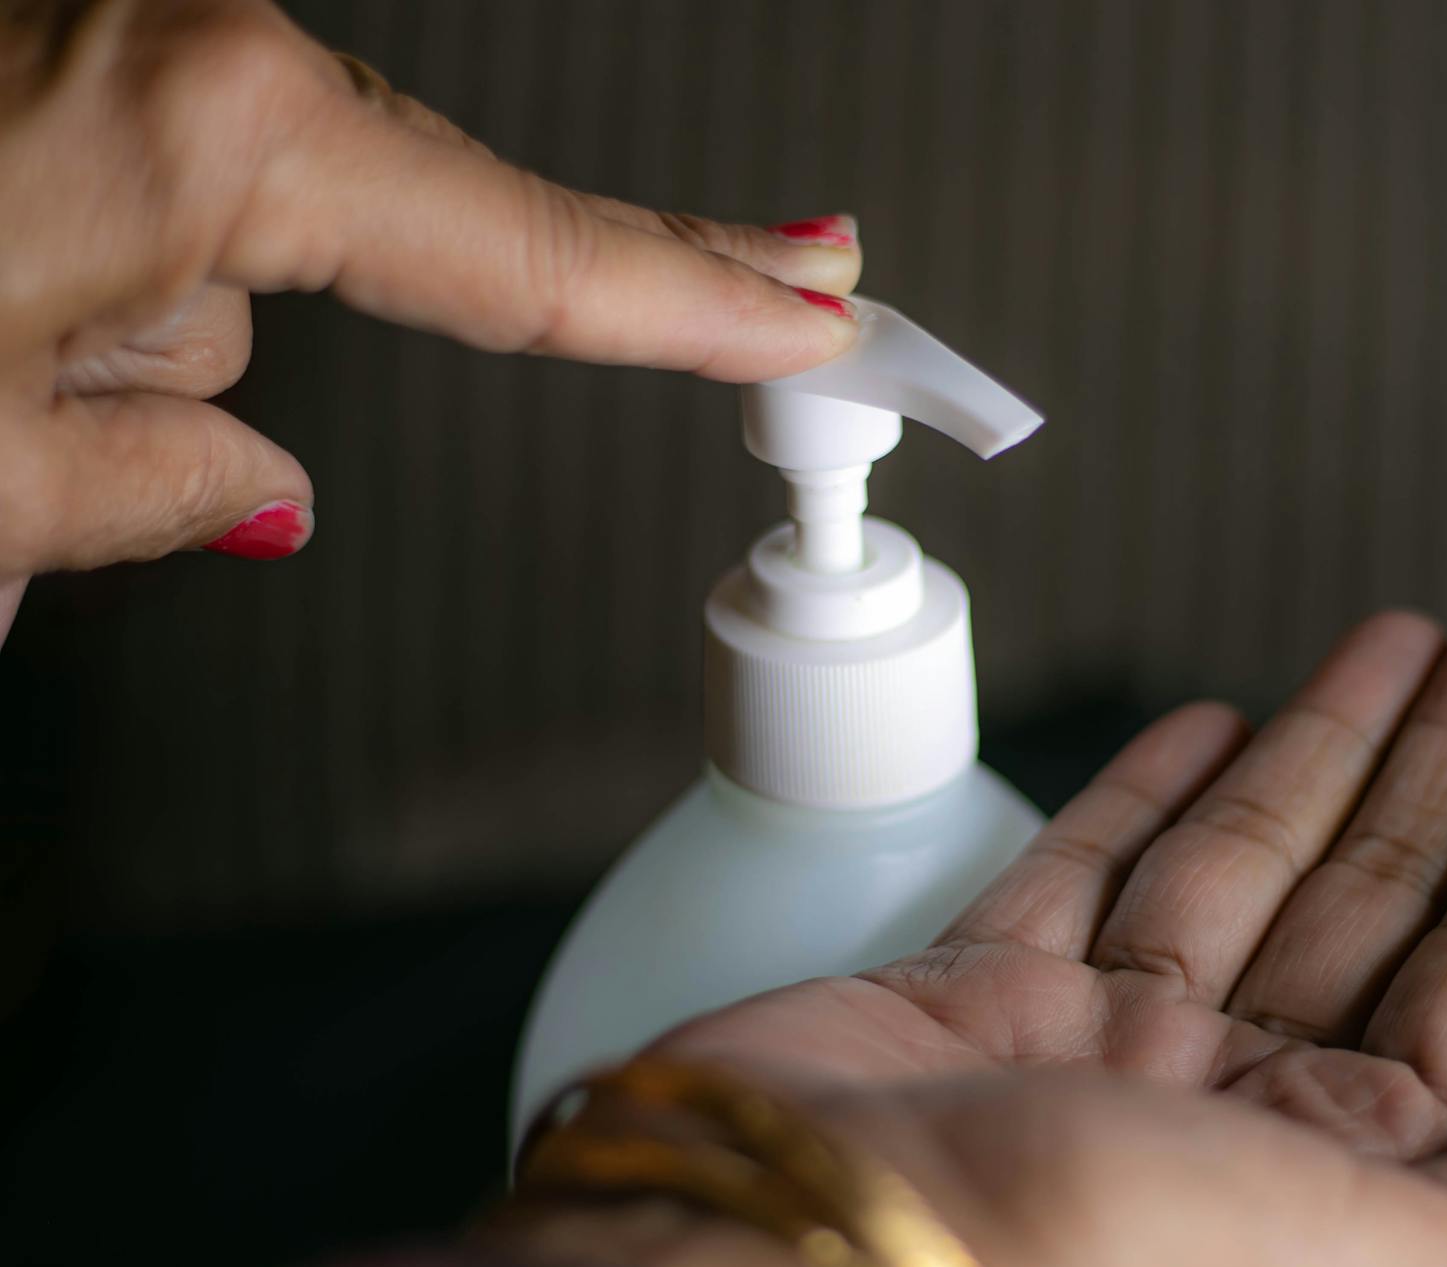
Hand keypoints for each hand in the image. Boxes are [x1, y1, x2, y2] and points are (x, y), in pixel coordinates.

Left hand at [0, 0, 861, 634]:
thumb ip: (160, 490)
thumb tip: (248, 489)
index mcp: (212, 133)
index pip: (537, 256)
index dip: (699, 305)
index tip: (814, 318)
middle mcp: (181, 44)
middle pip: (410, 229)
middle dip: (457, 321)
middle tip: (772, 284)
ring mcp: (118, 26)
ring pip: (230, 233)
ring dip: (151, 330)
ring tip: (5, 381)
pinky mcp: (55, 34)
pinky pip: (141, 175)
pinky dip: (87, 268)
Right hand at [635, 613, 1446, 1266]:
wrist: (795, 1250)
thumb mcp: (1359, 1256)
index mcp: (1333, 1187)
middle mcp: (1224, 1120)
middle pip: (1369, 908)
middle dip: (1443, 772)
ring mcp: (1098, 1052)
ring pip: (1238, 865)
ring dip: (1320, 750)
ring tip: (1392, 646)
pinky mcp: (975, 999)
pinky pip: (1084, 870)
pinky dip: (1150, 793)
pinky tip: (1215, 727)